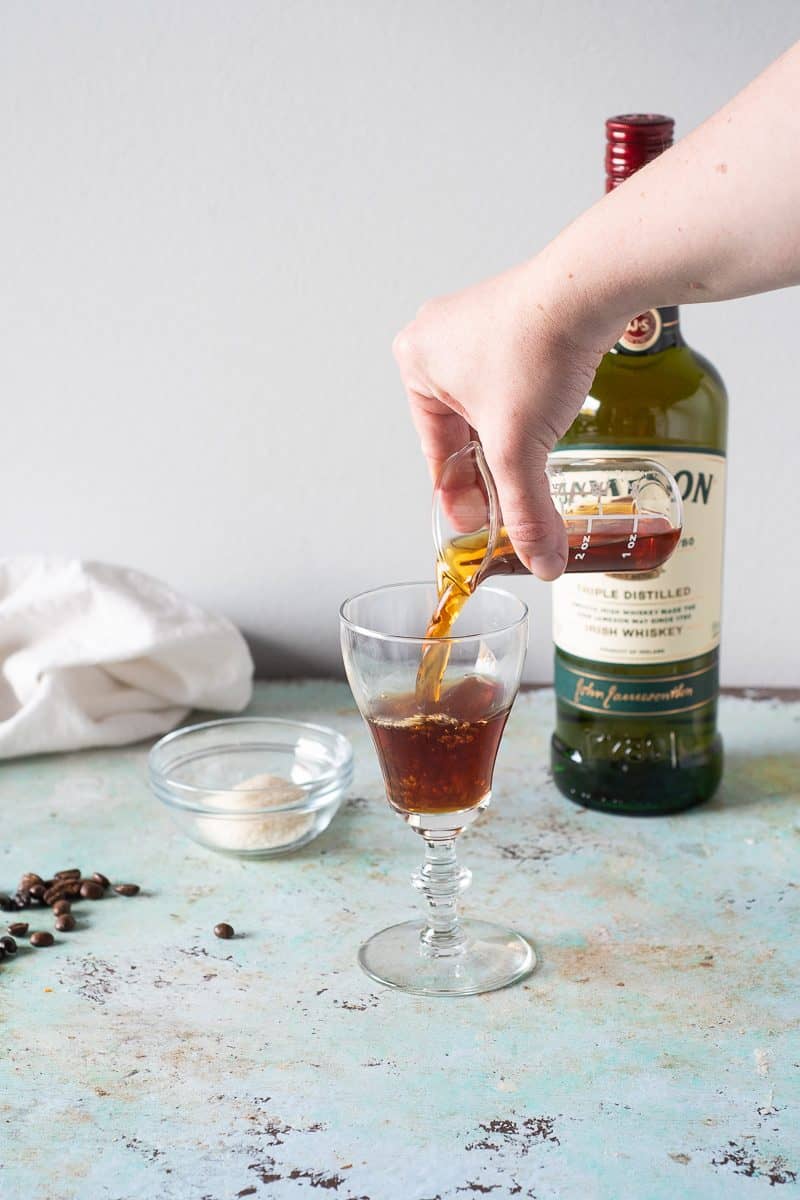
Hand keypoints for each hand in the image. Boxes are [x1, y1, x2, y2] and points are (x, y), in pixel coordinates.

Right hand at [393, 260, 616, 578]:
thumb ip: (526, 511)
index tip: (479, 526)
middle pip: (462, 431)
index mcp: (415, 362)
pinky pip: (515, 376)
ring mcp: (481, 321)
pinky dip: (530, 406)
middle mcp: (440, 336)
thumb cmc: (536, 346)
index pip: (436, 452)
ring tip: (532, 466)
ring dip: (510, 438)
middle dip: (487, 468)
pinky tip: (549, 423)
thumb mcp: (519, 447)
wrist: (591, 286)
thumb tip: (538, 560)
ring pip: (490, 405)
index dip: (460, 496)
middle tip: (507, 505)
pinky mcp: (521, 314)